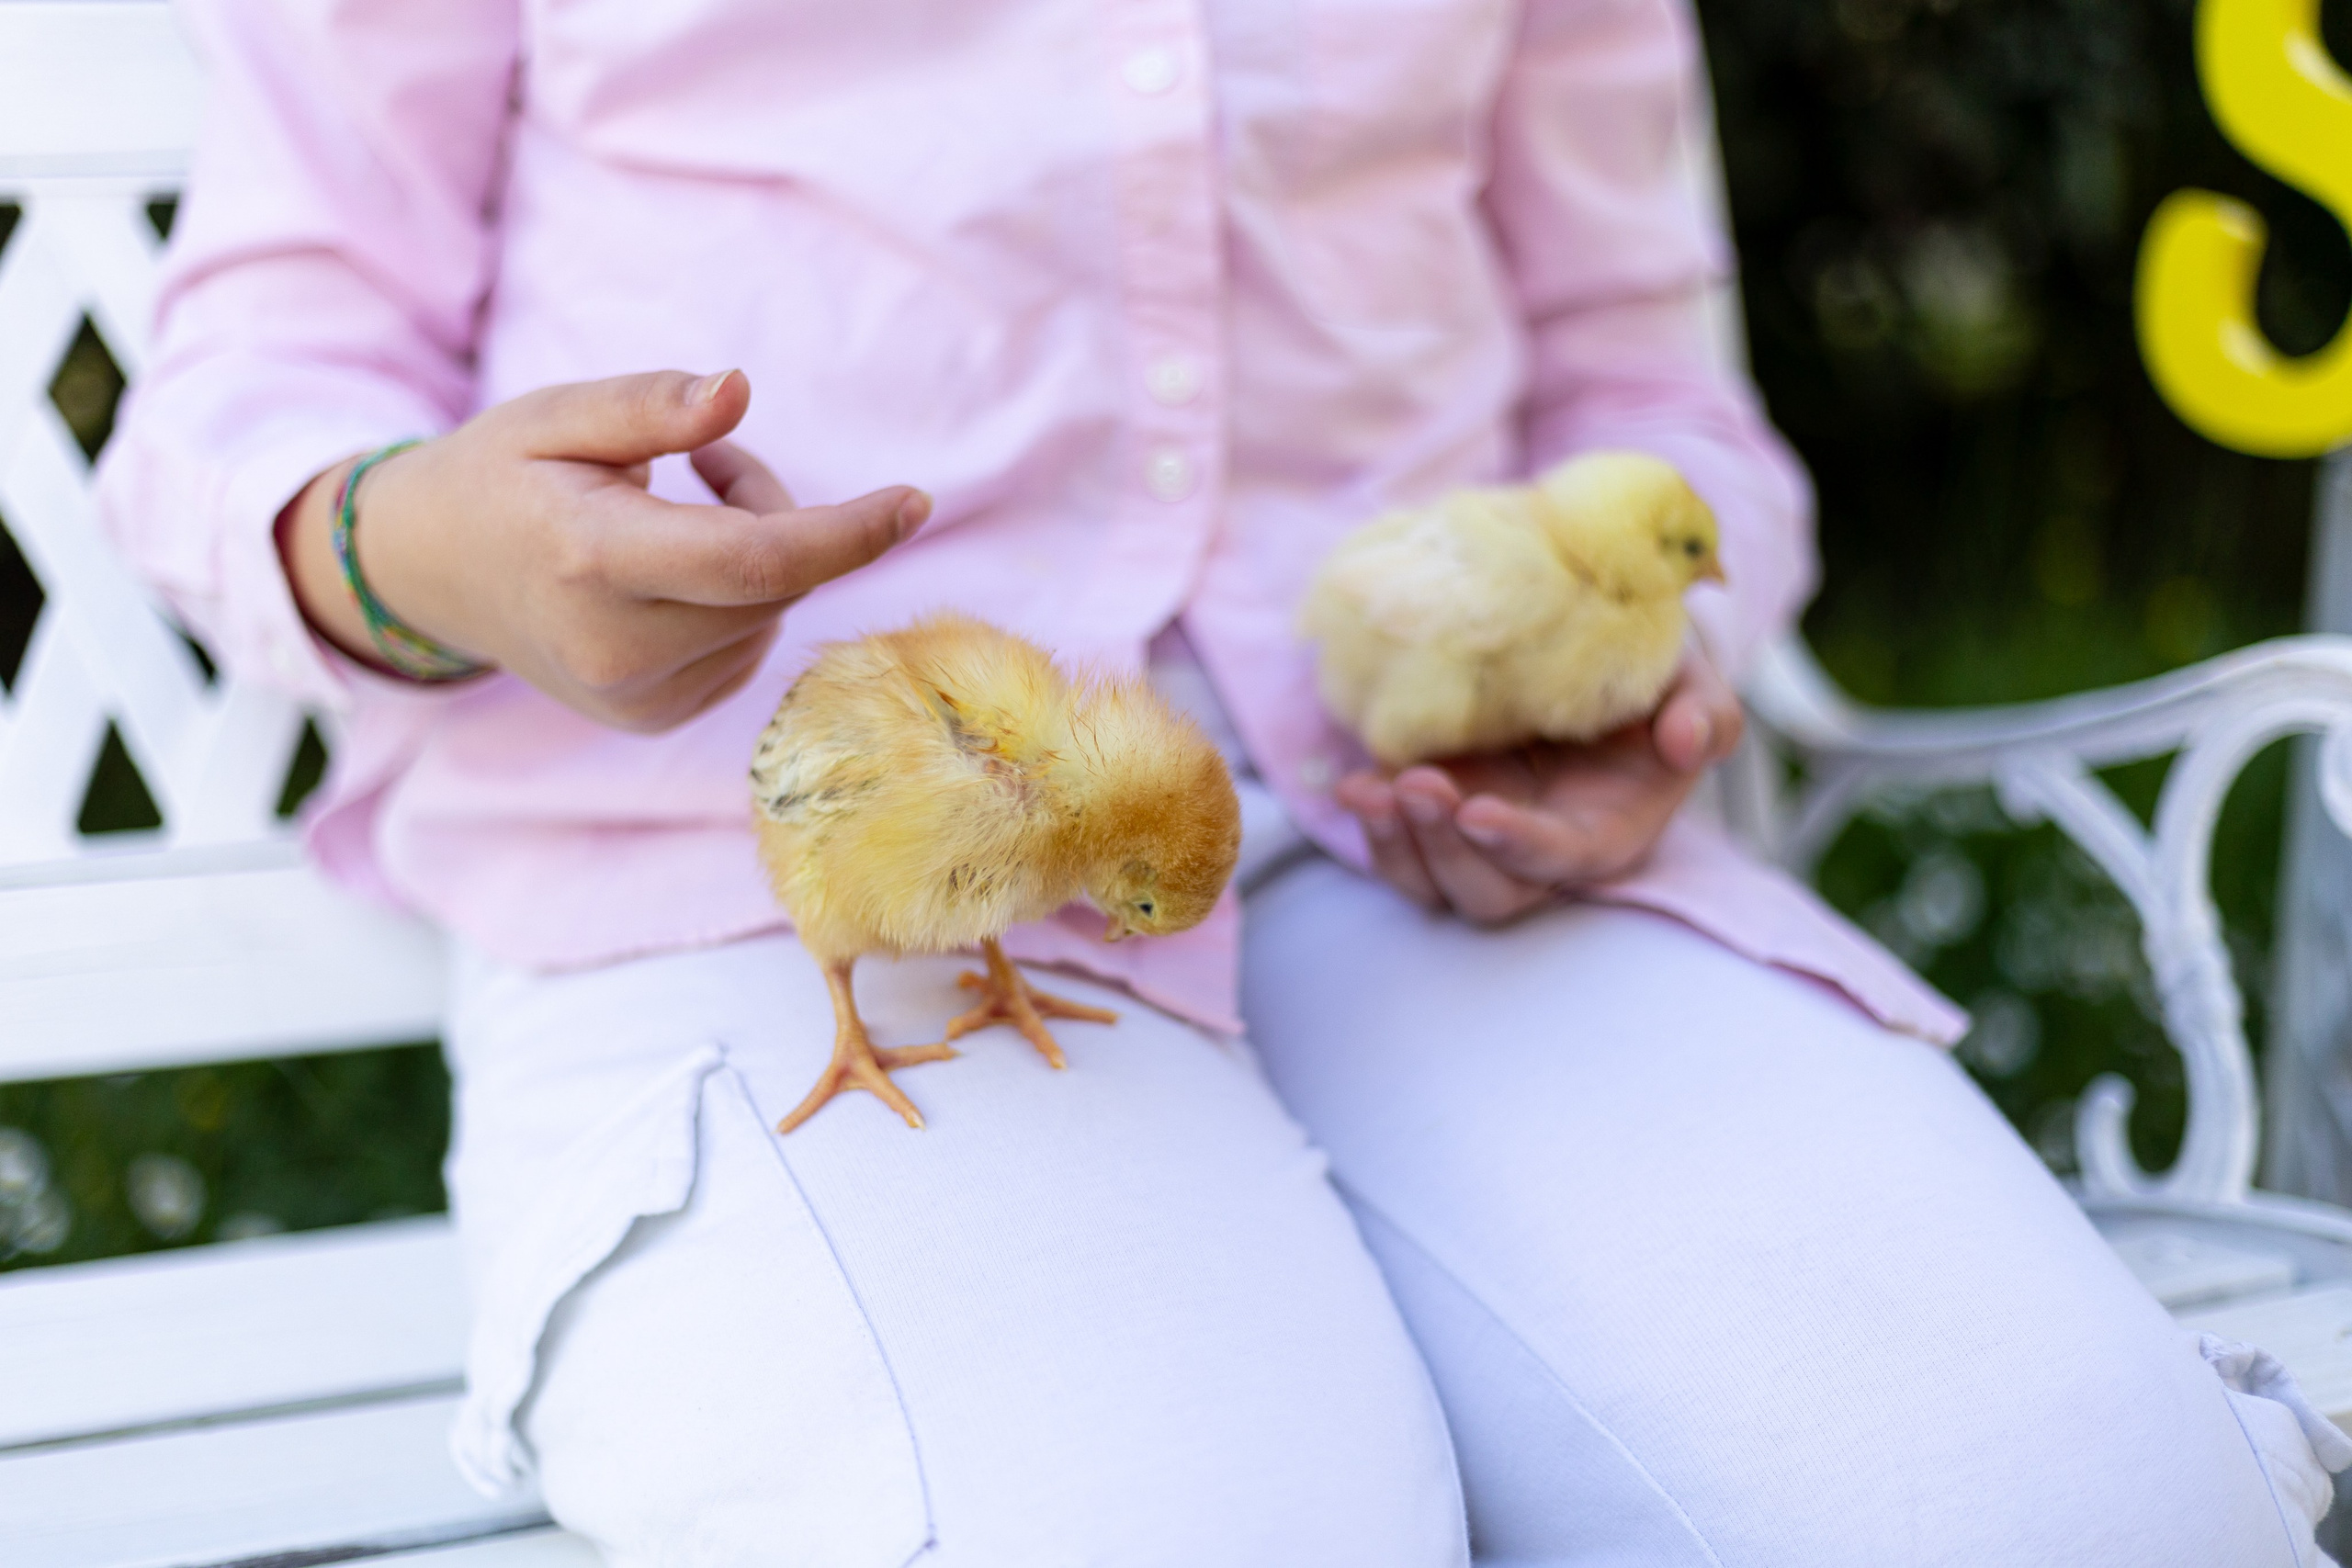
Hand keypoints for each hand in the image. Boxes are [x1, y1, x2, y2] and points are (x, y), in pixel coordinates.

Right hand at [278, 369, 926, 730]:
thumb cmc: (501, 477)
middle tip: (710, 459)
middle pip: (771, 581)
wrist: (430, 573)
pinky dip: (736, 601)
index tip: (914, 501)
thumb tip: (739, 390)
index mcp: (590, 562)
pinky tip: (671, 572)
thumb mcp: (557, 415)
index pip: (755, 562)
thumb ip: (650, 405)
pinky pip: (745, 647)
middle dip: (777, 511)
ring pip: (766, 616)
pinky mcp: (652, 718)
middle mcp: (615, 648)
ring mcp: (634, 698)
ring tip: (674, 511)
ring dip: (757, 556)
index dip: (847, 534)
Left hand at [1332, 646, 1742, 923]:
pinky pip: (1398, 851)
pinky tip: (1352, 784)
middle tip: (1416, 784)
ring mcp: (1480, 838)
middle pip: (1490, 892)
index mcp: (1607, 829)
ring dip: (1398, 846)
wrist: (1584, 650)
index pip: (1565, 860)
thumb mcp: (1687, 678)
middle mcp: (1538, 849)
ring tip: (1369, 789)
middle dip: (1446, 850)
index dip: (1521, 846)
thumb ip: (1706, 711)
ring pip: (1434, 884)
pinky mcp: (1436, 817)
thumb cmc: (1645, 673)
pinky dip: (1372, 828)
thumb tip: (1688, 741)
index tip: (1477, 812)